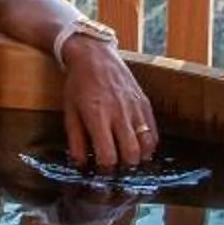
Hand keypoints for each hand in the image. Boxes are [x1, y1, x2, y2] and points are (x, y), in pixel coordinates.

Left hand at [57, 32, 159, 169]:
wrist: (94, 55)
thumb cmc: (79, 84)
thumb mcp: (70, 112)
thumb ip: (76, 140)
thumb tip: (81, 164)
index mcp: (97, 115)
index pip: (108, 155)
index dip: (105, 169)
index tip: (101, 168)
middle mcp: (119, 113)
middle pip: (131, 154)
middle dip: (124, 168)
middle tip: (116, 167)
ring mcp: (135, 107)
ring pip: (147, 146)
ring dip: (139, 158)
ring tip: (128, 159)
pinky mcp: (145, 103)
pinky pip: (154, 132)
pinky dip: (148, 145)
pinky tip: (138, 146)